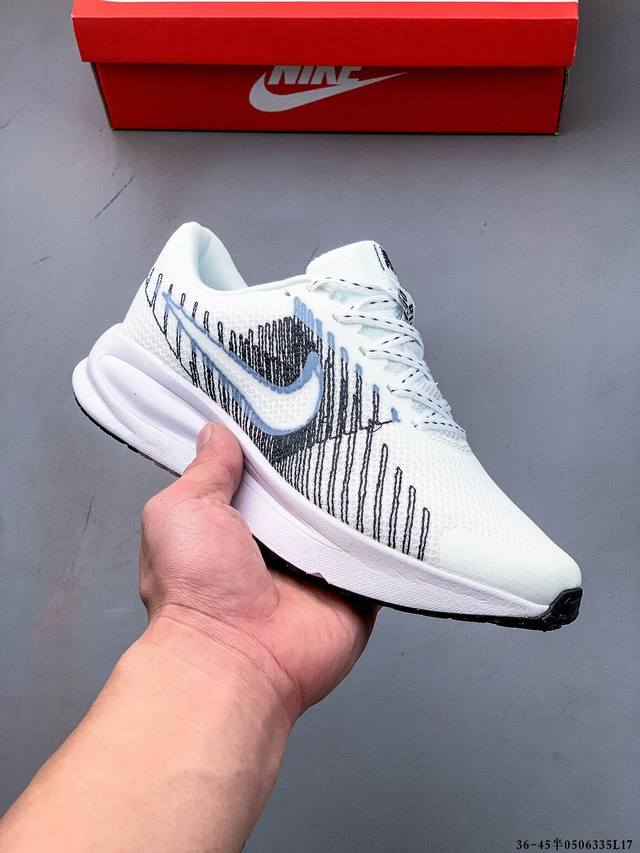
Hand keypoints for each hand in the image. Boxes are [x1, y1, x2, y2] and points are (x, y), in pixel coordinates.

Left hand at [139, 423, 377, 721]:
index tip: (296, 402)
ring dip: (359, 491)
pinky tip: (402, 494)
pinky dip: (389, 530)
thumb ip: (205, 472)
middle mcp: (279, 542)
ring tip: (381, 440)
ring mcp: (320, 564)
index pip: (263, 470)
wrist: (235, 657)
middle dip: (323, 460)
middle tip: (346, 413)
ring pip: (347, 515)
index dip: (276, 441)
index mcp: (236, 521)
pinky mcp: (356, 586)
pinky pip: (379, 550)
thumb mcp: (183, 511)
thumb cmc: (195, 589)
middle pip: (310, 488)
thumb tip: (216, 433)